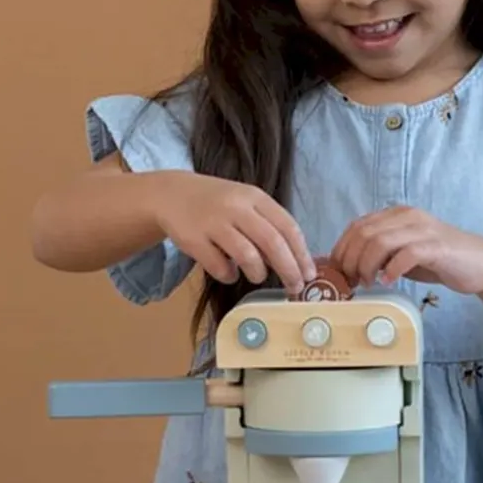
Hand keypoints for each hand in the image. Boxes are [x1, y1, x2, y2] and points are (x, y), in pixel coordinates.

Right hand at [147, 171, 316, 293]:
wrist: (172, 195)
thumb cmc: (218, 204)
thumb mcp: (246, 204)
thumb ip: (268, 226)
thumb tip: (295, 261)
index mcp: (255, 197)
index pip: (288, 226)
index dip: (302, 253)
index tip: (310, 274)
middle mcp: (237, 207)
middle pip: (273, 243)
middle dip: (289, 269)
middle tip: (295, 288)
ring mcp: (214, 222)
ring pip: (248, 255)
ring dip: (258, 273)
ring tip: (258, 276)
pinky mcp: (193, 240)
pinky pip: (219, 266)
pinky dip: (229, 275)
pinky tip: (229, 273)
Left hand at [330, 205, 482, 294]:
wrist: (480, 264)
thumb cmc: (440, 260)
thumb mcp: (403, 252)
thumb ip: (380, 253)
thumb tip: (348, 266)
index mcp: (397, 215)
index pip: (357, 226)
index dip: (341, 249)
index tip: (338, 272)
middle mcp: (407, 217)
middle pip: (364, 233)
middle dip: (350, 260)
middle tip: (351, 281)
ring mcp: (422, 230)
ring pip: (379, 242)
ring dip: (366, 266)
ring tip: (368, 283)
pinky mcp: (436, 247)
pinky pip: (405, 255)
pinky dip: (391, 270)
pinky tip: (388, 282)